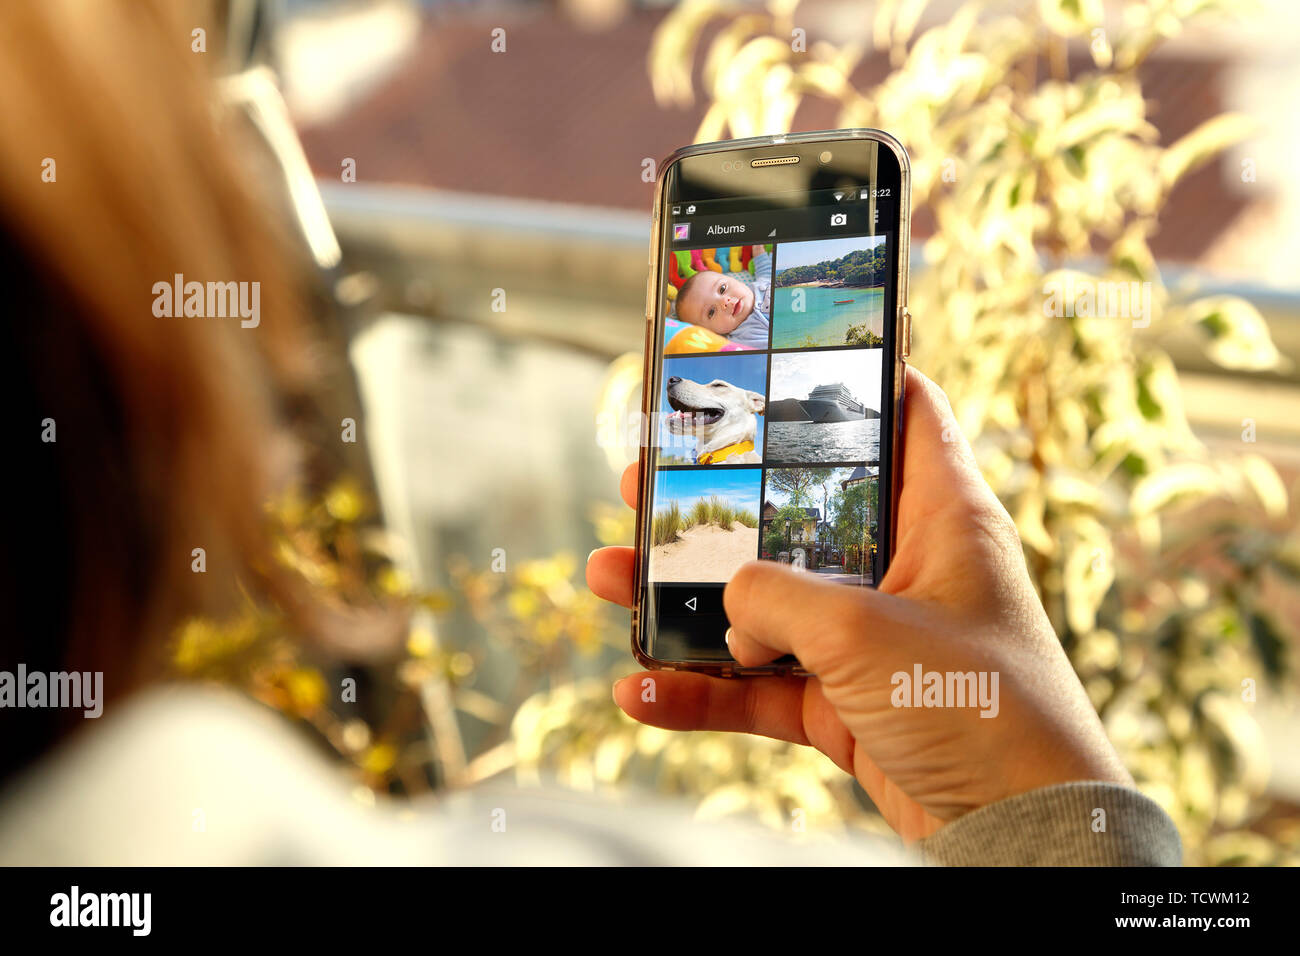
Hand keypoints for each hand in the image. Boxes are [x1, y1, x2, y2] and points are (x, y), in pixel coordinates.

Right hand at [587, 366, 1131, 841]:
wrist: (1013, 832)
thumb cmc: (976, 705)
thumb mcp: (862, 632)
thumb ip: (776, 597)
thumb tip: (731, 606)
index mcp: (939, 517)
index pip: (903, 414)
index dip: (846, 379)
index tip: (775, 363)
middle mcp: (901, 569)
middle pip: (794, 512)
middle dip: (716, 500)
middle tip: (648, 482)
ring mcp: (867, 639)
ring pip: (760, 602)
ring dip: (681, 598)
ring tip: (607, 575)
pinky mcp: (842, 703)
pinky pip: (756, 686)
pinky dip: (700, 691)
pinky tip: (639, 692)